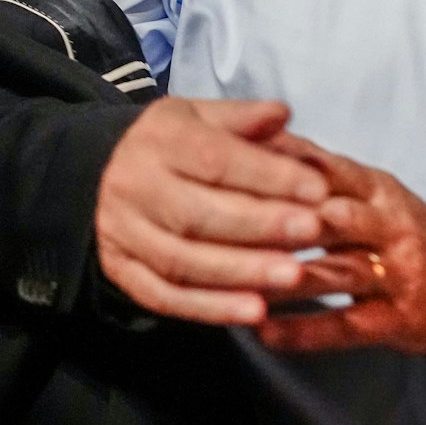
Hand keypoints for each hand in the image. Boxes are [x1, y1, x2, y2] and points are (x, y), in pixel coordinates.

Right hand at [95, 98, 330, 324]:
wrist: (107, 171)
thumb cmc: (177, 143)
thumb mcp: (205, 115)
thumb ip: (245, 118)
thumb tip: (282, 114)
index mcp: (160, 139)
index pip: (217, 160)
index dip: (269, 176)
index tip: (318, 189)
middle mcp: (133, 186)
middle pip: (198, 214)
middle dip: (261, 226)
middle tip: (312, 232)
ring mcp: (122, 233)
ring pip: (182, 261)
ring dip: (242, 273)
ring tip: (292, 276)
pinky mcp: (120, 271)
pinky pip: (164, 297)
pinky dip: (211, 308)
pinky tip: (255, 310)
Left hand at [254, 149, 425, 364]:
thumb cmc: (408, 236)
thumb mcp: (376, 195)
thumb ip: (325, 174)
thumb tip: (265, 138)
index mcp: (380, 191)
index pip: (330, 171)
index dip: (284, 169)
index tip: (237, 166)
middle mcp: (391, 228)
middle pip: (336, 219)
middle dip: (287, 221)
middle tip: (236, 222)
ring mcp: (396, 275)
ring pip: (336, 272)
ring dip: (286, 277)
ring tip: (240, 280)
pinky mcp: (395, 320)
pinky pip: (345, 327)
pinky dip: (304, 331)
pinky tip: (266, 333)